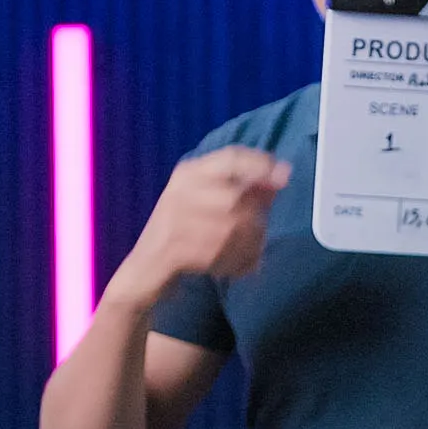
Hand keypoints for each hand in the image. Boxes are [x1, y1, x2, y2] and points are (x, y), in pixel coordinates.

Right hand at [123, 147, 289, 291]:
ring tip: (251, 253)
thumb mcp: (206, 204)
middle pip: (236, 196)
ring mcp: (174, 220)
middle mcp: (179, 191)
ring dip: (249, 244)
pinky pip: (220, 253)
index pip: (230, 158)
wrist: (142, 270)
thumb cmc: (180, 234)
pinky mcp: (174, 249)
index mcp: (187, 174)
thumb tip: (279, 179)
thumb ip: (242, 190)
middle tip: (261, 235)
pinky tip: (239, 267)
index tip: (285, 174)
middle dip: (256, 218)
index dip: (261, 164)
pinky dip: (236, 262)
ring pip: (232, 227)